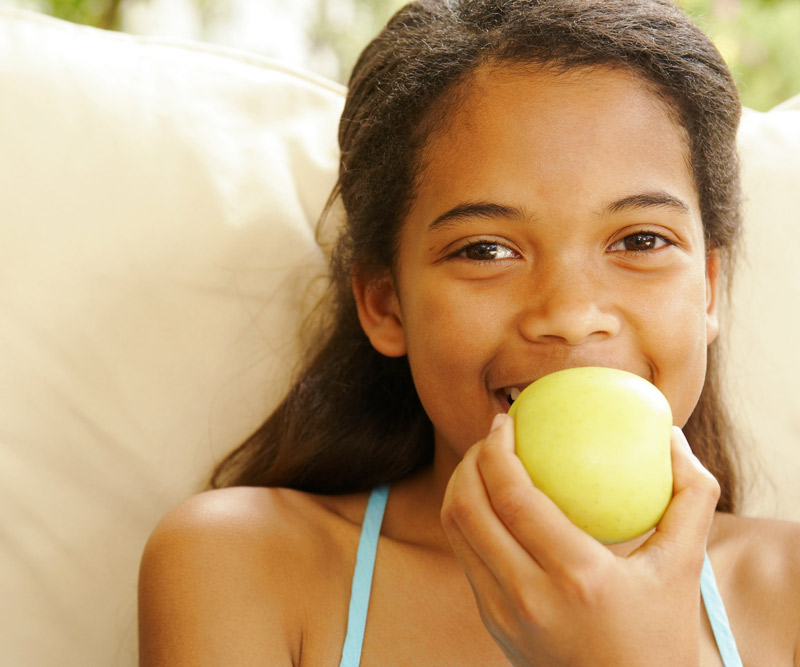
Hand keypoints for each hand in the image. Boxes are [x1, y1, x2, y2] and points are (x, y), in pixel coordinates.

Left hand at [440, 414, 719, 665]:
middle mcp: (529, 597)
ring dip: (461, 486)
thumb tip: (673, 435)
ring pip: (457, 532)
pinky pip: (467, 555)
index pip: (513, 498)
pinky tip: (492, 503)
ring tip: (485, 462)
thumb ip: (690, 496)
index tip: (504, 420)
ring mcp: (502, 614)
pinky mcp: (491, 623)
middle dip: (469, 460)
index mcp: (578, 576)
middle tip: (491, 436)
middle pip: (468, 509)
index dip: (496, 451)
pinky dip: (469, 519)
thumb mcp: (686, 567)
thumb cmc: (661, 635)